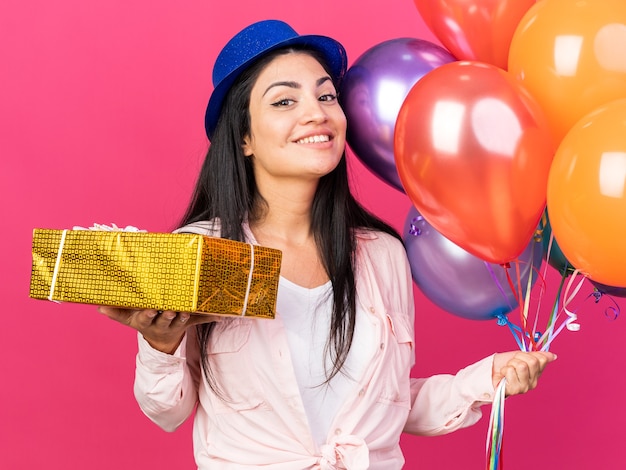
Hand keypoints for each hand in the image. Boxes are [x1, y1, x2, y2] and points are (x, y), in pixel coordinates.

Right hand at [98, 307, 215, 353]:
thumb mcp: (129, 320)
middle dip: (168, 315)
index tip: (150, 310)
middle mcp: (162, 324)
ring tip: (188, 311)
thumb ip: (115, 313)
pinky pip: (201, 320)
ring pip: (182, 320)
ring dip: (185, 315)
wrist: (161, 341)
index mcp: (147, 322)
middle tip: (171, 310)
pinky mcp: (189, 323)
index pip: (146, 318)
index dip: (148, 315)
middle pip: (165, 320)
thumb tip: (97, 307)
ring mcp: (176, 324)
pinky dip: (210, 317)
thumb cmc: (144, 322)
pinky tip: (220, 315)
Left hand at [492, 351, 556, 396]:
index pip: (541, 359)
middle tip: (512, 363)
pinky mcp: (515, 390)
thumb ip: (537, 356)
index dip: (528, 354)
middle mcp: (533, 382)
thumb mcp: (521, 357)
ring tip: (507, 369)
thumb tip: (553, 356)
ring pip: (522, 366)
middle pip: (532, 361)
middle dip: (518, 358)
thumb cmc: (505, 365)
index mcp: (537, 373)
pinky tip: (503, 376)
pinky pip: (511, 371)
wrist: (490, 373)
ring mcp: (525, 387)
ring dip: (511, 364)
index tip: (520, 358)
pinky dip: (504, 370)